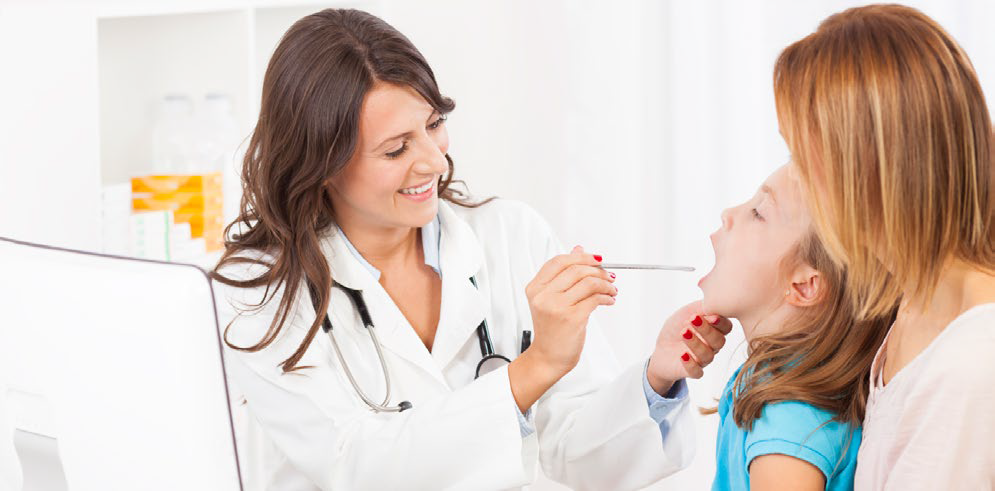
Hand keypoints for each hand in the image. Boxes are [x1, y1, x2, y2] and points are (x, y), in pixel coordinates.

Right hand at [525, 246, 616, 374]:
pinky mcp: (572, 318)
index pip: (559, 261)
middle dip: (598, 270)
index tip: (596, 259)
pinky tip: (609, 300)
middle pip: (576, 269)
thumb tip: (578, 249)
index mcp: (535, 288)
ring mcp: (557, 307)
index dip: (581, 256)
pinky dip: (607, 297)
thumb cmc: (551, 330)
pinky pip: (595, 299)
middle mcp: (543, 296)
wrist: (548, 357)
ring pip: (589, 282)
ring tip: (611, 289)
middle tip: (609, 276)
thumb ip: (563, 274)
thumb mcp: (551, 299)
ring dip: (606, 284)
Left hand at [646, 300, 731, 394]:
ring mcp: (703, 360)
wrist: (661, 348)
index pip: (726, 327)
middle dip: (707, 330)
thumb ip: (702, 309)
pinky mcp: (693, 371)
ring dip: (696, 343)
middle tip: (692, 320)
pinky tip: (682, 355)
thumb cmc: (677, 327)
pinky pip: (697, 372)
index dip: (720, 322)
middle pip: (719, 341)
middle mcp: (712, 346)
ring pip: (708, 356)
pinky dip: (691, 364)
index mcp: (715, 330)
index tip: (709, 315)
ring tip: (683, 333)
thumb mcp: (687, 312)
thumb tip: (715, 308)